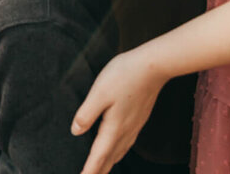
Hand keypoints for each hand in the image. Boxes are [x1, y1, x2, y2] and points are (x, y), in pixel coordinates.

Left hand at [72, 49, 167, 173]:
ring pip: (120, 152)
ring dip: (109, 163)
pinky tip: (117, 148)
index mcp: (114, 127)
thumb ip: (86, 114)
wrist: (154, 66)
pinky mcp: (139, 118)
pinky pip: (126, 143)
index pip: (99, 156)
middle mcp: (126, 131)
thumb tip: (75, 132)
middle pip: (110, 158)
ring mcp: (134, 125)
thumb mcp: (99, 93)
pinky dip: (118, 152)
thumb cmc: (124, 76)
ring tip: (101, 170)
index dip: (90, 171)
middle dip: (100, 171)